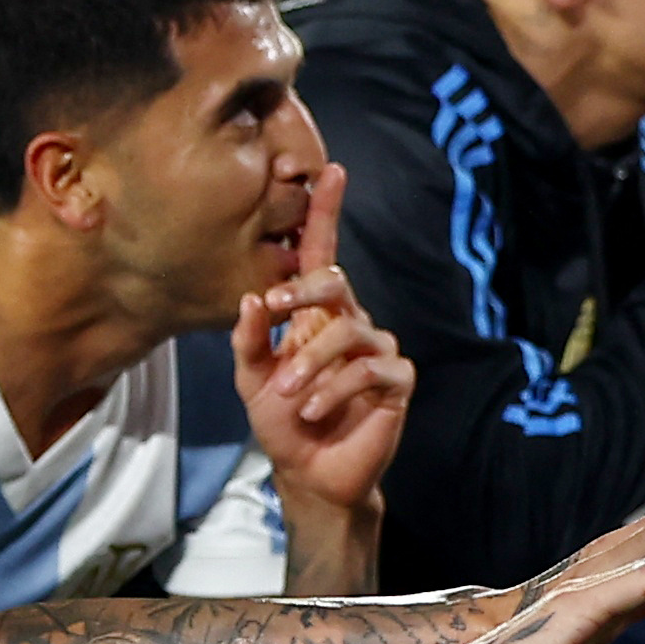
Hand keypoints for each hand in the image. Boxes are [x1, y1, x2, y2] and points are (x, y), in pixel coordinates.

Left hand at [236, 166, 412, 518]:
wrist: (308, 472)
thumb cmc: (281, 419)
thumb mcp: (251, 378)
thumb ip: (248, 340)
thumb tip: (251, 299)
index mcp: (316, 313)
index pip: (322, 254)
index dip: (326, 212)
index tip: (329, 171)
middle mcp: (349, 322)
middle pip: (335, 280)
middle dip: (302, 292)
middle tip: (272, 311)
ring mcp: (376, 349)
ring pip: (348, 330)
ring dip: (309, 361)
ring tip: (288, 392)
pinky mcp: (396, 380)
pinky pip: (369, 369)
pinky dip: (334, 388)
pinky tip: (312, 409)